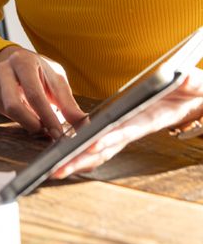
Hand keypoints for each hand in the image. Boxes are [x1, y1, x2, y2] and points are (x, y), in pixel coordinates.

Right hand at [0, 45, 87, 137]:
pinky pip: (6, 115)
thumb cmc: (41, 71)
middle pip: (14, 105)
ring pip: (8, 112)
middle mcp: (4, 70)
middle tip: (48, 132)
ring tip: (44, 124)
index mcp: (23, 61)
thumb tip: (82, 123)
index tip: (58, 132)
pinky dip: (21, 120)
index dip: (47, 116)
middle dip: (32, 123)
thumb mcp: (57, 80)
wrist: (20, 63)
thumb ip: (68, 102)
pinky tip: (33, 118)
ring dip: (28, 123)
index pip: (34, 94)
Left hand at [58, 68, 202, 177]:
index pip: (127, 129)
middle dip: (82, 159)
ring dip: (78, 160)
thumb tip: (184, 75)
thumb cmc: (195, 91)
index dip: (109, 137)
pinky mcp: (125, 127)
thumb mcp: (194, 83)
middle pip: (106, 147)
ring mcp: (130, 129)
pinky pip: (103, 142)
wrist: (199, 100)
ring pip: (101, 148)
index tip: (90, 144)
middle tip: (57, 169)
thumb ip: (189, 81)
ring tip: (54, 169)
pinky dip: (85, 151)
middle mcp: (137, 127)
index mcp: (152, 117)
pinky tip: (66, 156)